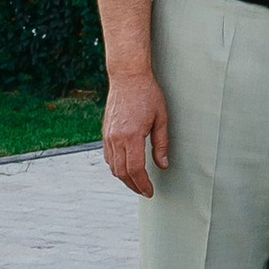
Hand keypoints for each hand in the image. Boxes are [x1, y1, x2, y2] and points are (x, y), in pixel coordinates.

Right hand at [102, 70, 170, 199]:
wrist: (127, 76)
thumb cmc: (146, 93)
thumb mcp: (161, 118)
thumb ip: (161, 144)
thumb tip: (163, 164)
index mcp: (131, 136)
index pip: (135, 170)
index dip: (143, 184)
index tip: (149, 191)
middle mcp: (116, 138)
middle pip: (122, 172)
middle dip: (134, 185)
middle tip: (145, 190)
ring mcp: (108, 135)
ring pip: (113, 167)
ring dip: (124, 178)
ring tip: (137, 182)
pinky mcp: (105, 132)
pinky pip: (108, 156)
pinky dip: (116, 166)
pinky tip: (125, 167)